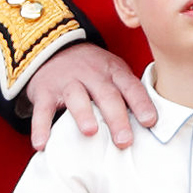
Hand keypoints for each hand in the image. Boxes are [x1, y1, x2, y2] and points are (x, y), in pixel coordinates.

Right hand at [25, 43, 156, 150]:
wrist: (54, 47)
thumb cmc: (93, 70)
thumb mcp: (114, 72)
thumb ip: (128, 93)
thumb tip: (152, 124)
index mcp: (113, 71)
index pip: (130, 87)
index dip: (141, 103)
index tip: (150, 122)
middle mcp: (92, 75)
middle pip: (106, 95)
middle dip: (116, 117)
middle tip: (124, 141)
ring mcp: (68, 82)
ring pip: (76, 97)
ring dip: (83, 114)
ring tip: (90, 132)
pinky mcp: (45, 91)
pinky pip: (43, 110)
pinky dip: (40, 127)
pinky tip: (42, 144)